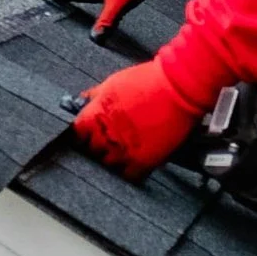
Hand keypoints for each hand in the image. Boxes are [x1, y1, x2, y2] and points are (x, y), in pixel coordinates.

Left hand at [75, 57, 208, 176]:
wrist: (179, 86)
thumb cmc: (150, 80)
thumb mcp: (115, 81)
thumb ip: (97, 94)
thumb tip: (83, 100)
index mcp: (98, 112)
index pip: (77, 131)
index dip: (81, 133)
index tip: (85, 135)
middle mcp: (108, 132)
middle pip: (91, 150)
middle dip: (96, 146)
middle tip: (106, 142)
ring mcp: (125, 148)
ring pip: (107, 165)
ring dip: (112, 159)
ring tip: (122, 152)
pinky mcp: (143, 159)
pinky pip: (128, 176)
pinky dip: (129, 172)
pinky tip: (133, 162)